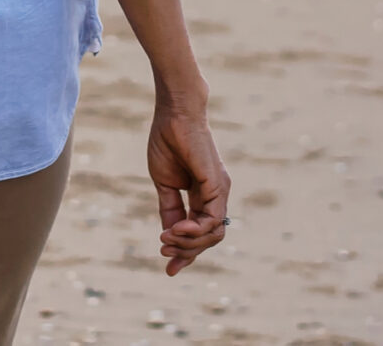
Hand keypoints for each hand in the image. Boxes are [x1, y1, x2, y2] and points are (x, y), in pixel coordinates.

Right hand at [145, 98, 229, 274]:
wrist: (174, 114)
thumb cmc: (168, 141)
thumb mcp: (165, 184)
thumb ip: (169, 209)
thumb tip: (169, 236)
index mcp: (203, 195)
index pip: (201, 233)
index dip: (186, 253)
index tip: (169, 269)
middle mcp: (216, 196)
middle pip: (209, 239)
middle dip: (186, 251)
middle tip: (163, 250)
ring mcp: (219, 191)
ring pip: (213, 234)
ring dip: (188, 243)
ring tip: (167, 239)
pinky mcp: (217, 185)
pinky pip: (212, 220)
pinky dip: (194, 230)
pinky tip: (176, 229)